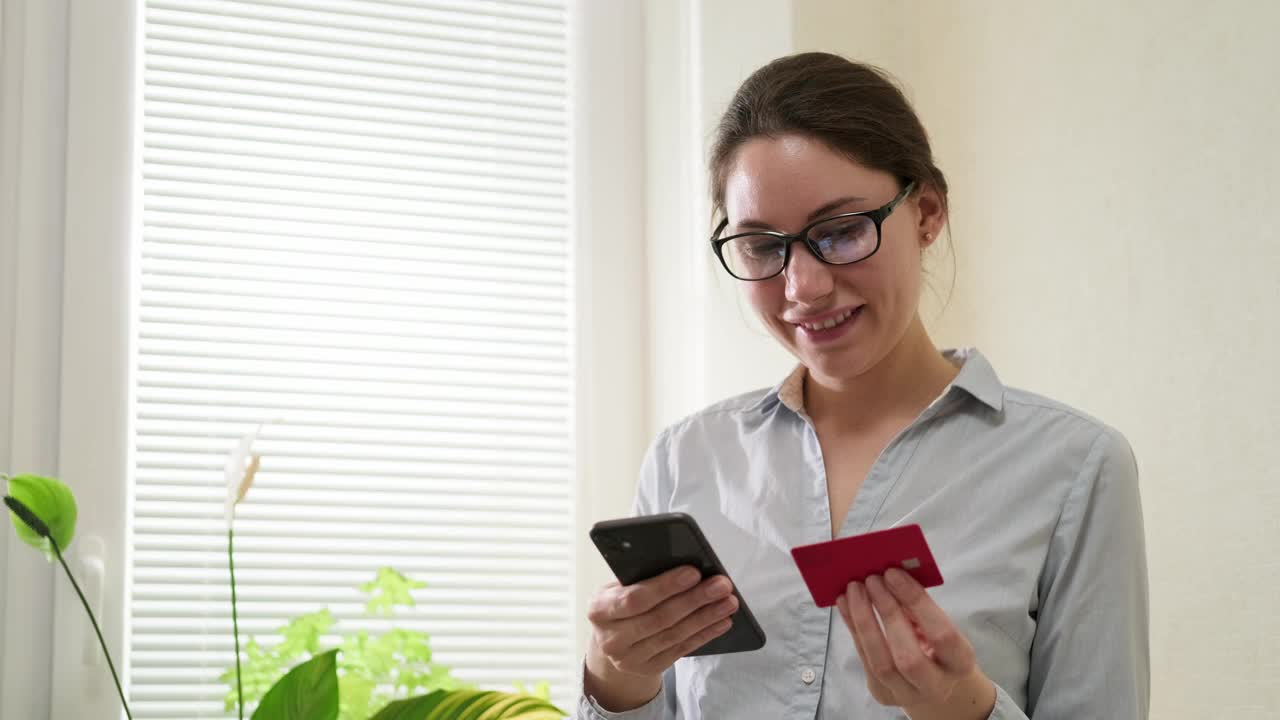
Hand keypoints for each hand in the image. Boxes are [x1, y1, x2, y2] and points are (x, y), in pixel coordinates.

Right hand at [584, 566, 737, 710]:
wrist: (611, 639)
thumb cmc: (620, 601)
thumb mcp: (619, 586)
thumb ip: (641, 577)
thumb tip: (685, 566)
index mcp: (599, 609)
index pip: (635, 598)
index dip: (666, 586)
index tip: (694, 572)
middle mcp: (610, 638)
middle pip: (660, 618)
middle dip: (695, 600)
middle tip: (721, 585)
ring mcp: (628, 658)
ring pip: (674, 635)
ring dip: (706, 617)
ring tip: (728, 602)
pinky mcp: (648, 669)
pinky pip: (681, 649)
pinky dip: (704, 634)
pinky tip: (721, 621)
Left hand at [836, 568, 995, 719]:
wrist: (933, 682)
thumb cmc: (935, 643)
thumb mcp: (937, 624)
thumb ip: (918, 605)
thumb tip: (889, 574)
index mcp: (959, 663)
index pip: (942, 634)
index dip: (916, 602)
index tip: (893, 574)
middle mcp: (936, 687)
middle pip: (909, 657)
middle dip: (887, 612)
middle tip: (872, 579)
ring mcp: (907, 695)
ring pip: (880, 663)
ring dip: (863, 620)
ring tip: (854, 589)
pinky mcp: (882, 694)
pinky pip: (863, 660)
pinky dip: (852, 627)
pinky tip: (846, 603)